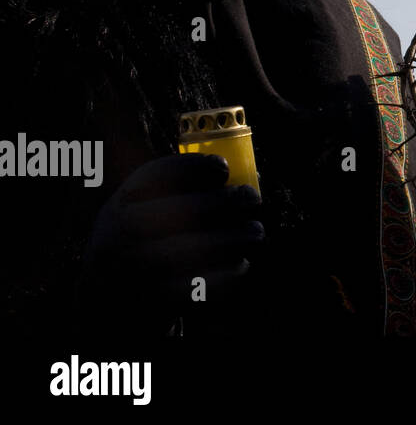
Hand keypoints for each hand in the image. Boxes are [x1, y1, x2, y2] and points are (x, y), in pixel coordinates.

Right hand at [81, 153, 262, 324]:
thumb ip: (178, 189)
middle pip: (180, 212)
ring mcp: (134, 272)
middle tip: (252, 197)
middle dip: (226, 202)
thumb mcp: (141, 206)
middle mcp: (120, 236)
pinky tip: (241, 263)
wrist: (106, 298)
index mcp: (121, 205)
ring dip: (234, 238)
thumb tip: (234, 177)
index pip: (156, 176)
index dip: (194, 167)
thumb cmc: (141, 239)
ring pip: (193, 250)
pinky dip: (227, 274)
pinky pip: (198, 287)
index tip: (223, 168)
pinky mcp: (154, 303)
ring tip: (254, 232)